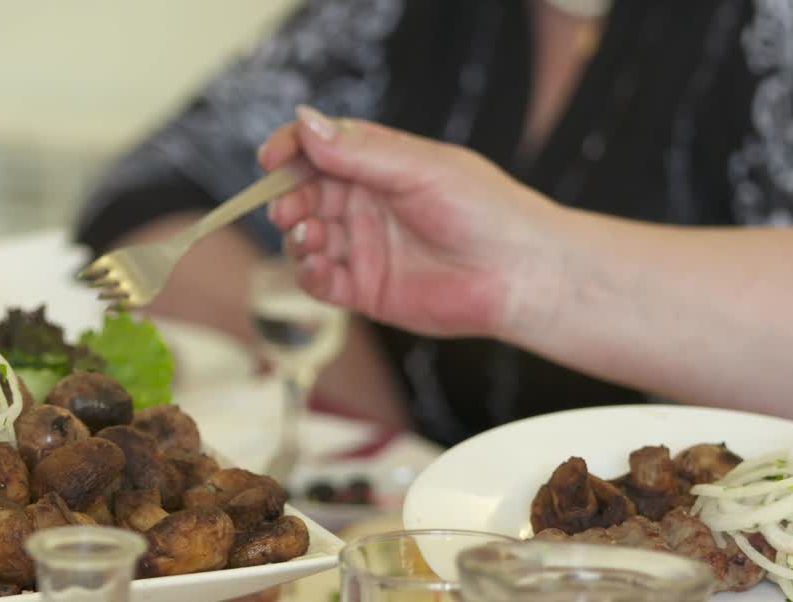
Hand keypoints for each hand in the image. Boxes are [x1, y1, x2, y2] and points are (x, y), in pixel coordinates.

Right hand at [259, 106, 565, 340]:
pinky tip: (316, 268)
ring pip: (306, 237)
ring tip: (310, 237)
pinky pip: (320, 281)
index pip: (318, 148)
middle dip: (287, 198)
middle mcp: (364, 203)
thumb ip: (360, 152)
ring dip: (297, 236)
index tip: (271, 158)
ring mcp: (361, 247)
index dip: (290, 149)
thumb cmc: (485, 210)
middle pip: (304, 193)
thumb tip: (305, 121)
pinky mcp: (364, 289)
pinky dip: (307, 274)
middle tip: (286, 208)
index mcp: (378, 164)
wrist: (521, 274)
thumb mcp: (420, 168)